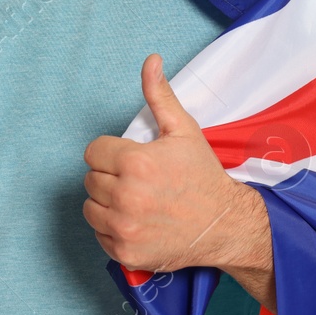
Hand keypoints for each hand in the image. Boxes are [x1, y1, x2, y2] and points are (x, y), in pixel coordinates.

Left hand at [82, 53, 270, 282]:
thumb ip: (159, 96)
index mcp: (135, 162)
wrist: (225, 224)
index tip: (131, 160)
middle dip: (109, 177)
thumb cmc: (203, 176)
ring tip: (135, 200)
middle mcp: (125, 196)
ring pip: (90, 208)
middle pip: (90, 179)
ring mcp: (124, 228)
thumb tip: (151, 61)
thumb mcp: (183, 130)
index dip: (111, 153)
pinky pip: (98, 235)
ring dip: (106, 203)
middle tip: (138, 181)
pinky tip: (136, 222)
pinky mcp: (125, 253)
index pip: (93, 152)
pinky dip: (112, 229)